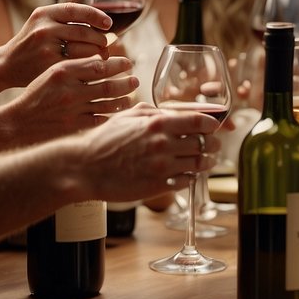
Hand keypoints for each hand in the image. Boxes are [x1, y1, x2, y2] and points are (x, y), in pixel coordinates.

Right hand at [0, 3, 113, 102]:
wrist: (6, 64)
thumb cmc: (32, 41)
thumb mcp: (42, 20)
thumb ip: (65, 9)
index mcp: (43, 13)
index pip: (75, 9)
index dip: (96, 15)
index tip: (108, 23)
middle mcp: (43, 28)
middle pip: (83, 31)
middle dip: (100, 38)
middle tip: (107, 44)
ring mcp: (46, 47)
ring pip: (84, 48)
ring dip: (99, 52)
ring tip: (103, 54)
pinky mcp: (49, 65)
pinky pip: (79, 63)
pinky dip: (90, 64)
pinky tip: (94, 66)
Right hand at [2, 56, 139, 142]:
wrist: (18, 121)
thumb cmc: (37, 94)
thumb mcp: (51, 73)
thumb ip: (75, 66)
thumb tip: (103, 60)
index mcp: (63, 71)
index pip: (98, 65)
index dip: (117, 64)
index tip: (127, 63)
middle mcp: (69, 90)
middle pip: (107, 84)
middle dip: (125, 82)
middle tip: (135, 79)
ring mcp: (73, 109)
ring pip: (107, 103)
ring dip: (122, 99)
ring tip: (130, 95)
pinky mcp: (75, 126)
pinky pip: (101, 119)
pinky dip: (112, 114)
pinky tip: (118, 110)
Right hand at [81, 104, 220, 203]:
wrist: (84, 168)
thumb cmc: (103, 140)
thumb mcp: (128, 116)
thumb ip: (153, 112)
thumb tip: (173, 112)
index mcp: (157, 123)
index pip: (199, 122)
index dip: (212, 124)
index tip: (214, 127)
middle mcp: (163, 144)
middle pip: (204, 143)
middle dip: (212, 144)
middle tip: (212, 145)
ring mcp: (162, 167)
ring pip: (198, 163)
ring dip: (205, 162)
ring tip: (205, 160)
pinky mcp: (158, 186)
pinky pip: (186, 181)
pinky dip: (190, 176)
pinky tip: (186, 173)